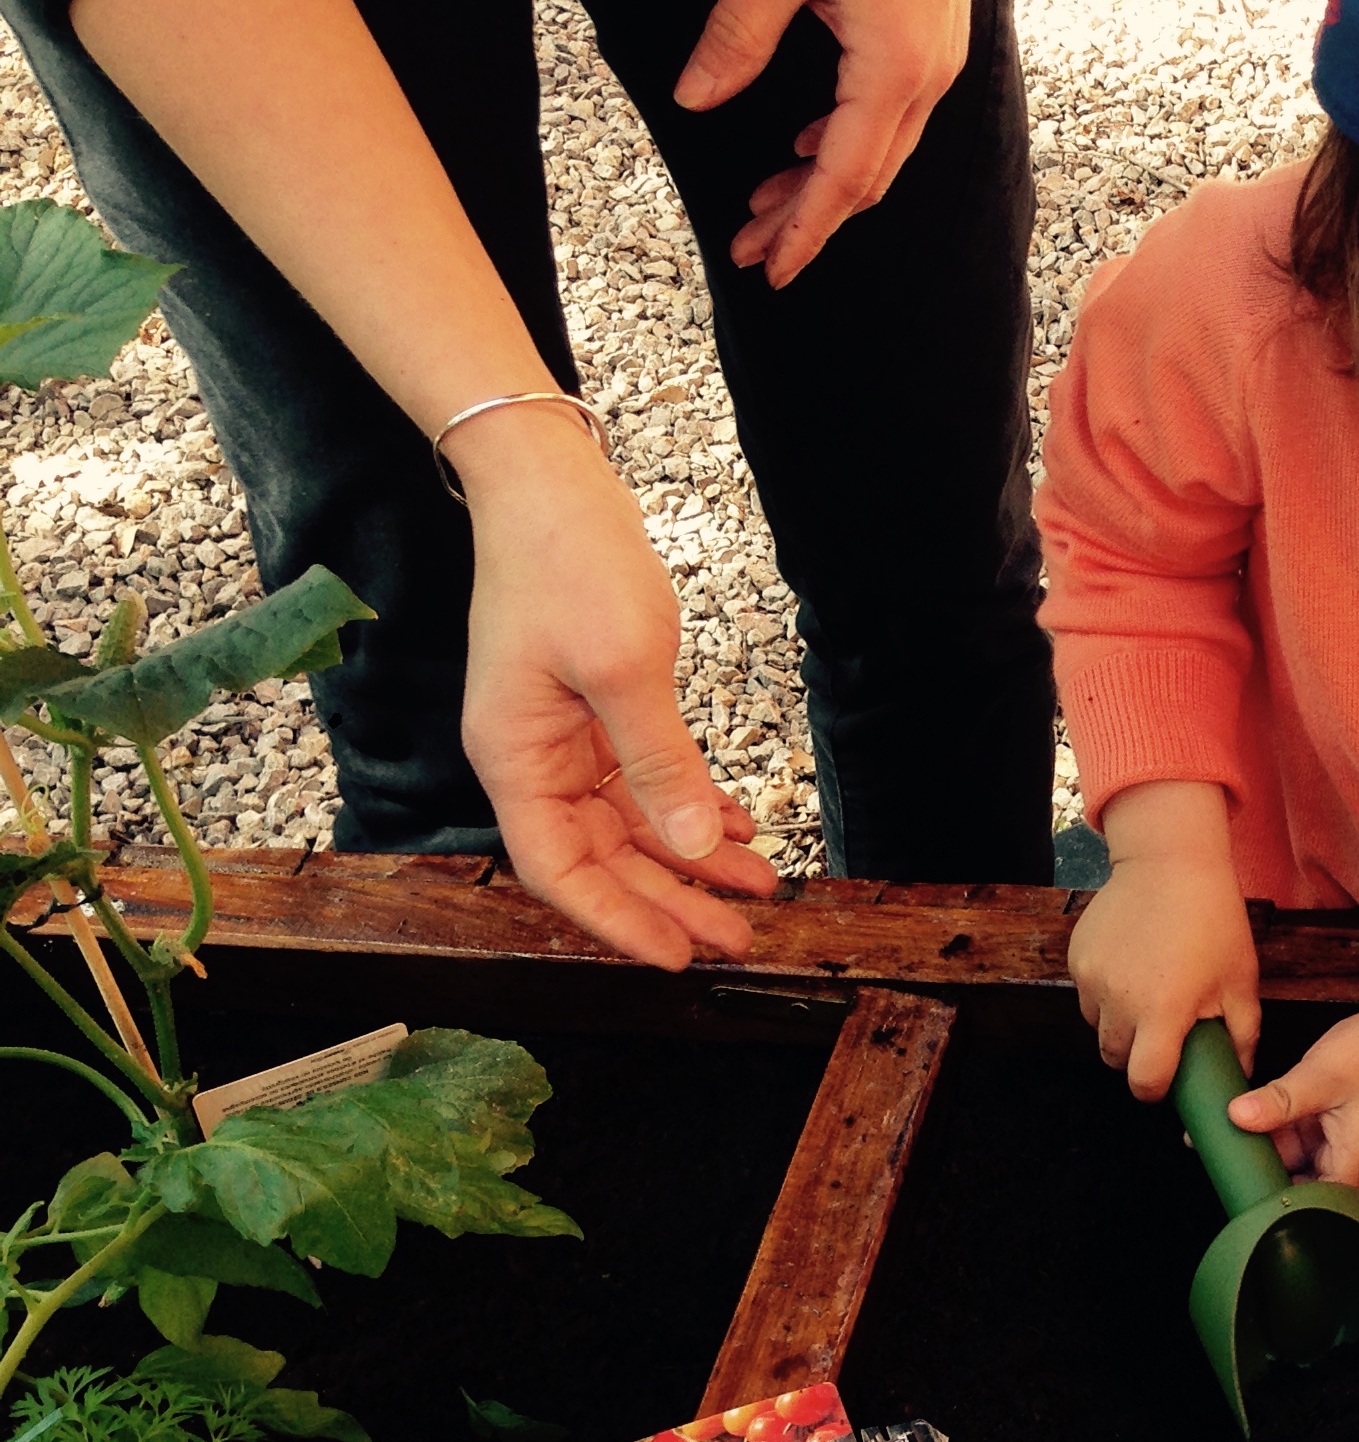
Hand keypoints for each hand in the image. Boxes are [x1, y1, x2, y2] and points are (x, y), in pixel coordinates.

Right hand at [452, 407, 779, 967]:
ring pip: (631, 823)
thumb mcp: (623, 669)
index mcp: (516, 759)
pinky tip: (739, 827)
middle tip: (740, 936)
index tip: (676, 955)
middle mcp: (533, 758)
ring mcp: (565, 734)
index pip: (560, 871)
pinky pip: (644, 780)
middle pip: (602, 857)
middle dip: (671, 898)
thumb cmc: (569, 565)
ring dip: (693, 856)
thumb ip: (660, 763)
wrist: (552, 486)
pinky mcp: (597, 708)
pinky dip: (692, 805)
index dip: (617, 919)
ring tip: (758, 889)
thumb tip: (693, 842)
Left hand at [672, 0, 986, 286]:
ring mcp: (936, 61)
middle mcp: (927, 80)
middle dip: (805, 220)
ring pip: (878, 152)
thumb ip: (736, 35)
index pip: (843, 178)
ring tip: (762, 204)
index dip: (803, 230)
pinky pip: (889, 117)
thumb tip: (695, 99)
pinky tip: (804, 144)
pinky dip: (843, 144)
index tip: (768, 270)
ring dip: (822, 185)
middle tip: (748, 251)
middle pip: (865, 180)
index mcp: (893, 71)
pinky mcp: (932, 39)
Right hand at [1067, 779, 1256, 1098]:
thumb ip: (1241, 1034)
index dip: (1156, 1087)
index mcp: (1163, 1012)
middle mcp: (1119, 1000)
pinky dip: (1105, 992)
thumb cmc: (1214, 920)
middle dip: (1137, 1055)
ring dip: (1118, 1024)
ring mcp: (1092, 978)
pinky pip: (1086, 994)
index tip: (1168, 1076)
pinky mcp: (1076, 957)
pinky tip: (1133, 965)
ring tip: (1149, 992)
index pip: (1143, 1082)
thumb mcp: (1240, 980)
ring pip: (1097, 1027)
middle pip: (1115, 1059)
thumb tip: (1238, 1075)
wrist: (1170, 862)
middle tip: (1163, 1031)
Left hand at [1226, 994, 1358, 1188]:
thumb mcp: (1321, 1078)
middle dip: (1266, 1175)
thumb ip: (1278, 1101)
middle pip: (1300, 1183)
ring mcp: (1343, 1140)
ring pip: (1297, 1157)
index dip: (1280, 1207)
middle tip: (1226, 1162)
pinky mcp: (1338, 1122)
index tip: (1246, 1196)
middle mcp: (1349, 1159)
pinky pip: (1303, 1135)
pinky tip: (1250, 1117)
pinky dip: (1281, 1128)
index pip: (1312, 1208)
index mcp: (1352, 1162)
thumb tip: (1235, 1116)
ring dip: (1270, 1147)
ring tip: (1228, 1140)